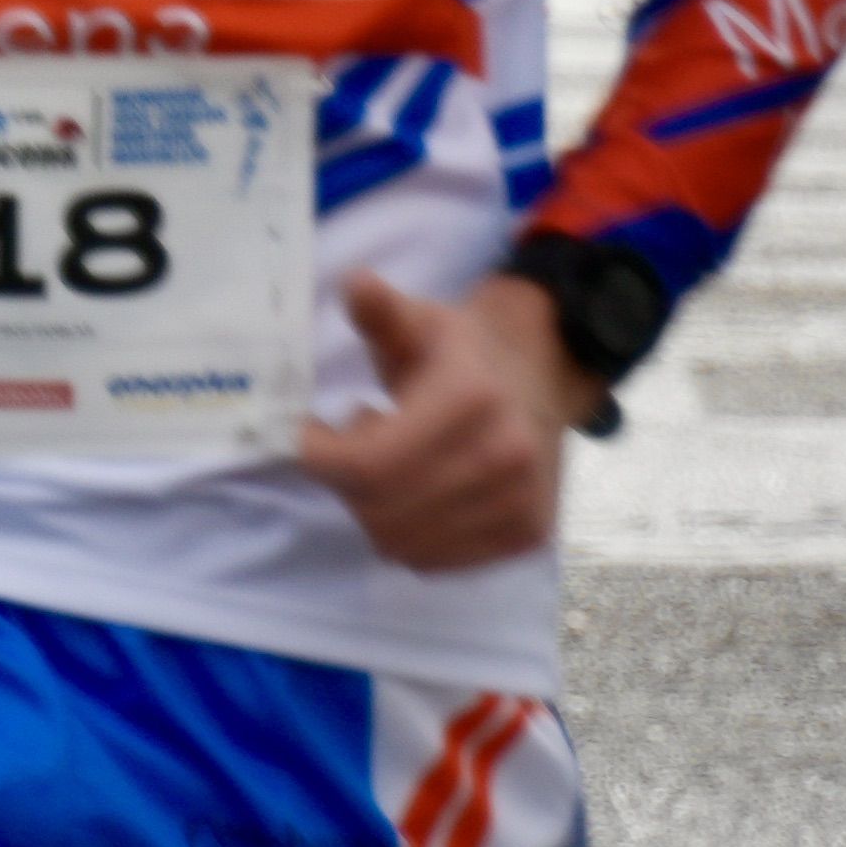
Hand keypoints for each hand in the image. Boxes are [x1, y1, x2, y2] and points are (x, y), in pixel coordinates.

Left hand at [292, 272, 582, 572]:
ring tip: (386, 463)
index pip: (369, 463)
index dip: (321, 457)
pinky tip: (414, 491)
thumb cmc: (461, 351)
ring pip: (401, 543)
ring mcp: (520, 503)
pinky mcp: (526, 535)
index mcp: (471, 399)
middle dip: (344, 483)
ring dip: (372, 511)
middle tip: (347, 446)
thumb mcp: (420, 321)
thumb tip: (356, 285)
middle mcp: (503, 457)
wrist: (541, 378)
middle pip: (380, 508)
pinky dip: (405, 536)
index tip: (304, 436)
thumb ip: (382, 312)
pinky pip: (434, 561)